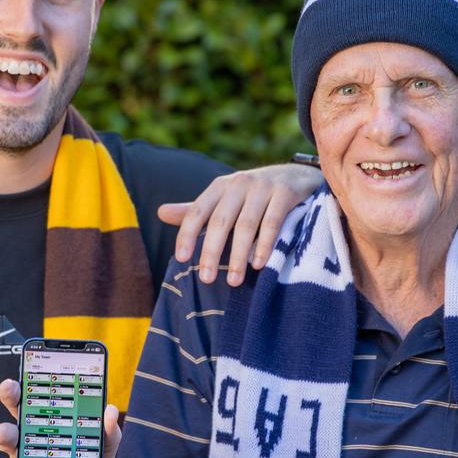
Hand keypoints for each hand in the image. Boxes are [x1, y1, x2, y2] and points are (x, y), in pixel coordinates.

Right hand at [0, 380, 147, 457]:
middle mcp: (28, 452)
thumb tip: (109, 410)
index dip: (13, 394)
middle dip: (3, 431)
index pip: (24, 408)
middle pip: (9, 437)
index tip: (11, 385)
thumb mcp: (106, 453)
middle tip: (8, 432)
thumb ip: (108, 433)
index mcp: (44, 431)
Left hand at [158, 163, 322, 285]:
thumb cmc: (252, 195)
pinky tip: (258, 265)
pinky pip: (272, 223)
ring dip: (238, 255)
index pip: (197, 211)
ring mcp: (263, 187)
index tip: (181, 259)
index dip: (187, 234)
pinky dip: (264, 245)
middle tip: (205, 279)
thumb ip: (196, 210)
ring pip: (245, 225)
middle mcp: (239, 183)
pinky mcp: (285, 193)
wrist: (296, 176)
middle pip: (220, 221)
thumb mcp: (224, 199)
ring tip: (233, 281)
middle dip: (211, 251)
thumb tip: (160, 213)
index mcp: (220, 186)